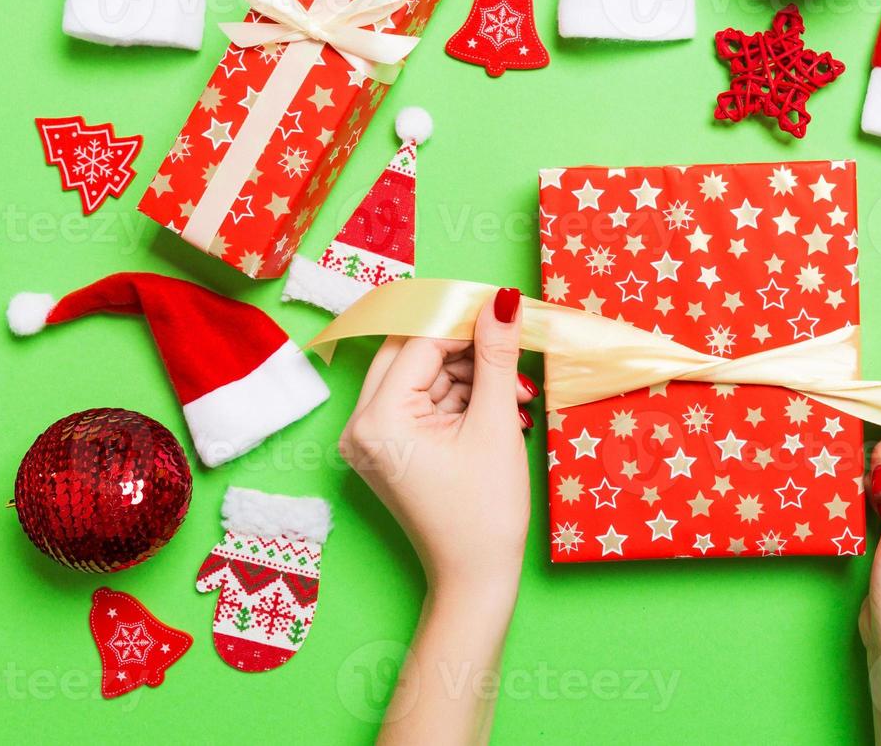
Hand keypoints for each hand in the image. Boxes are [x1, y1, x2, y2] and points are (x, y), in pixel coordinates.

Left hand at [339, 286, 535, 596]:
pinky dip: (462, 399)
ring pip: (423, 377)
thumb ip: (495, 356)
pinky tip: (502, 408)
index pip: (421, 343)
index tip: (505, 309)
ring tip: (518, 395)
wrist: (476, 579)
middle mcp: (362, 425)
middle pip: (414, 355)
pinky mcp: (391, 450)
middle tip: (512, 346)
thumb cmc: (484, 512)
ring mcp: (374, 439)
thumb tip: (500, 301)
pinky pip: (424, 403)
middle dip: (467, 349)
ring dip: (471, 376)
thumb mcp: (494, 424)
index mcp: (377, 419)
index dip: (465, 321)